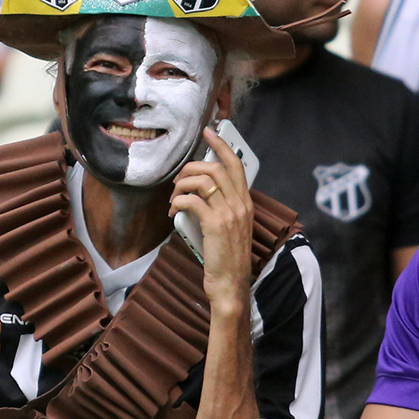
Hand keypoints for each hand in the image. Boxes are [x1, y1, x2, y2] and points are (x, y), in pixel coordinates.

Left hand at [169, 126, 253, 302]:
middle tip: (178, 180)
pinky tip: (172, 212)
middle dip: (191, 168)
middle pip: (215, 168)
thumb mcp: (230, 228)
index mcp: (245, 203)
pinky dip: (177, 202)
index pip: (236, 165)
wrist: (231, 286)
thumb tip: (200, 193)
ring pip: (202, 180)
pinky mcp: (215, 225)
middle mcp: (240, 204)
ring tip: (173, 198)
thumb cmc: (227, 259)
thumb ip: (222, 208)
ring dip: (181, 184)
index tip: (208, 133)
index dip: (221, 145)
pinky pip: (191, 200)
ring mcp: (229, 214)